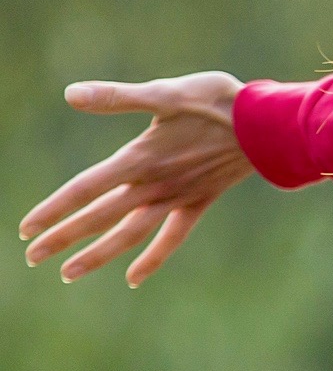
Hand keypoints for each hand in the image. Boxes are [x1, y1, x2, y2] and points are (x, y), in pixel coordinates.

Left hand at [20, 71, 252, 286]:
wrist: (268, 125)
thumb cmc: (217, 102)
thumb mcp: (166, 93)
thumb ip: (118, 98)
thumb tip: (71, 94)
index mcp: (140, 158)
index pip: (86, 189)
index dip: (55, 208)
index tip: (26, 229)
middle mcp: (153, 184)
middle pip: (100, 216)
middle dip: (64, 237)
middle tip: (32, 257)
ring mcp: (177, 197)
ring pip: (129, 233)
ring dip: (98, 254)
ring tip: (68, 274)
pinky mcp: (199, 201)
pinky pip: (172, 236)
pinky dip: (152, 257)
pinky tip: (133, 277)